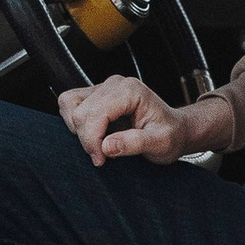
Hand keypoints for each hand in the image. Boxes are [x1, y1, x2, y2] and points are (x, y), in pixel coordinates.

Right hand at [59, 74, 230, 166]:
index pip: (95, 113)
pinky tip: (94, 135)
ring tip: (97, 144)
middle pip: (79, 111)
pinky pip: (70, 104)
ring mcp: (103, 88)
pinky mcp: (95, 95)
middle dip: (86, 139)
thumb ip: (135, 143)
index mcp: (130, 91)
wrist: (175, 130)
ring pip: (69, 104)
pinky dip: (74, 123)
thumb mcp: (161, 143)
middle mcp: (114, 84)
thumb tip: (107, 146)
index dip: (93, 140)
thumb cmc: (170, 135)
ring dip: (76, 129)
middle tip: (102, 157)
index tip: (101, 160)